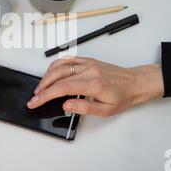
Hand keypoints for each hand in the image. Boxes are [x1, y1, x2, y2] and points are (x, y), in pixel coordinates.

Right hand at [27, 57, 163, 116]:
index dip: (46, 95)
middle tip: (34, 97)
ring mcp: (88, 63)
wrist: (135, 82)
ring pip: (60, 66)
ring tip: (40, 87)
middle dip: (42, 87)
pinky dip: (56, 65)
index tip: (35, 101)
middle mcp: (89, 71)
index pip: (62, 88)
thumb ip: (84, 107)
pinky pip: (68, 59)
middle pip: (58, 76)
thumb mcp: (106, 110)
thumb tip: (66, 105)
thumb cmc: (123, 96)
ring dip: (47, 76)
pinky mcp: (88, 60)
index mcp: (93, 84)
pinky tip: (51, 73)